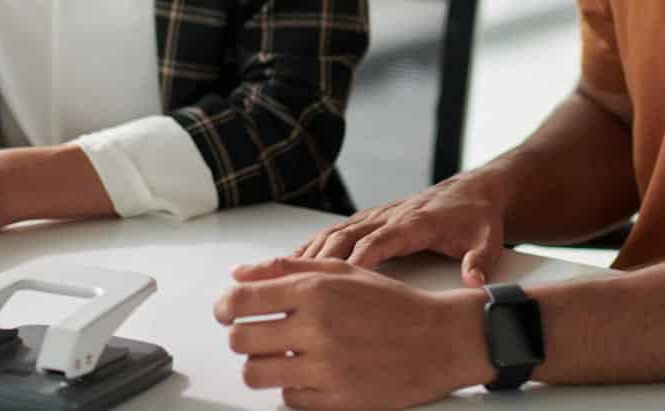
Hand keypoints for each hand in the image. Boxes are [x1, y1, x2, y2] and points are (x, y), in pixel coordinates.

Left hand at [215, 257, 489, 409]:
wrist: (440, 340)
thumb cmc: (392, 303)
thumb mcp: (342, 270)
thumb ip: (285, 268)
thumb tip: (238, 274)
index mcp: (315, 289)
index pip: (240, 302)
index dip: (225, 309)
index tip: (228, 314)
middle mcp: (316, 327)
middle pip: (240, 341)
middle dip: (242, 339)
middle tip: (257, 337)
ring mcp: (326, 367)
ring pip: (256, 375)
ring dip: (262, 367)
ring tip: (280, 358)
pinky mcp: (337, 400)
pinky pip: (288, 399)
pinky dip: (293, 388)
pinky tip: (311, 374)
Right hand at [295, 173, 506, 284]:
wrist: (475, 191)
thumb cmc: (478, 217)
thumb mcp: (488, 238)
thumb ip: (480, 260)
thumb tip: (474, 282)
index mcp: (415, 222)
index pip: (380, 240)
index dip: (358, 260)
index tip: (337, 283)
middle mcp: (390, 216)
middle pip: (347, 236)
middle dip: (319, 261)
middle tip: (292, 286)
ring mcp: (378, 216)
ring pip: (335, 233)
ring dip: (308, 254)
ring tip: (278, 277)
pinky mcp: (371, 220)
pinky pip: (335, 233)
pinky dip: (311, 247)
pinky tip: (290, 264)